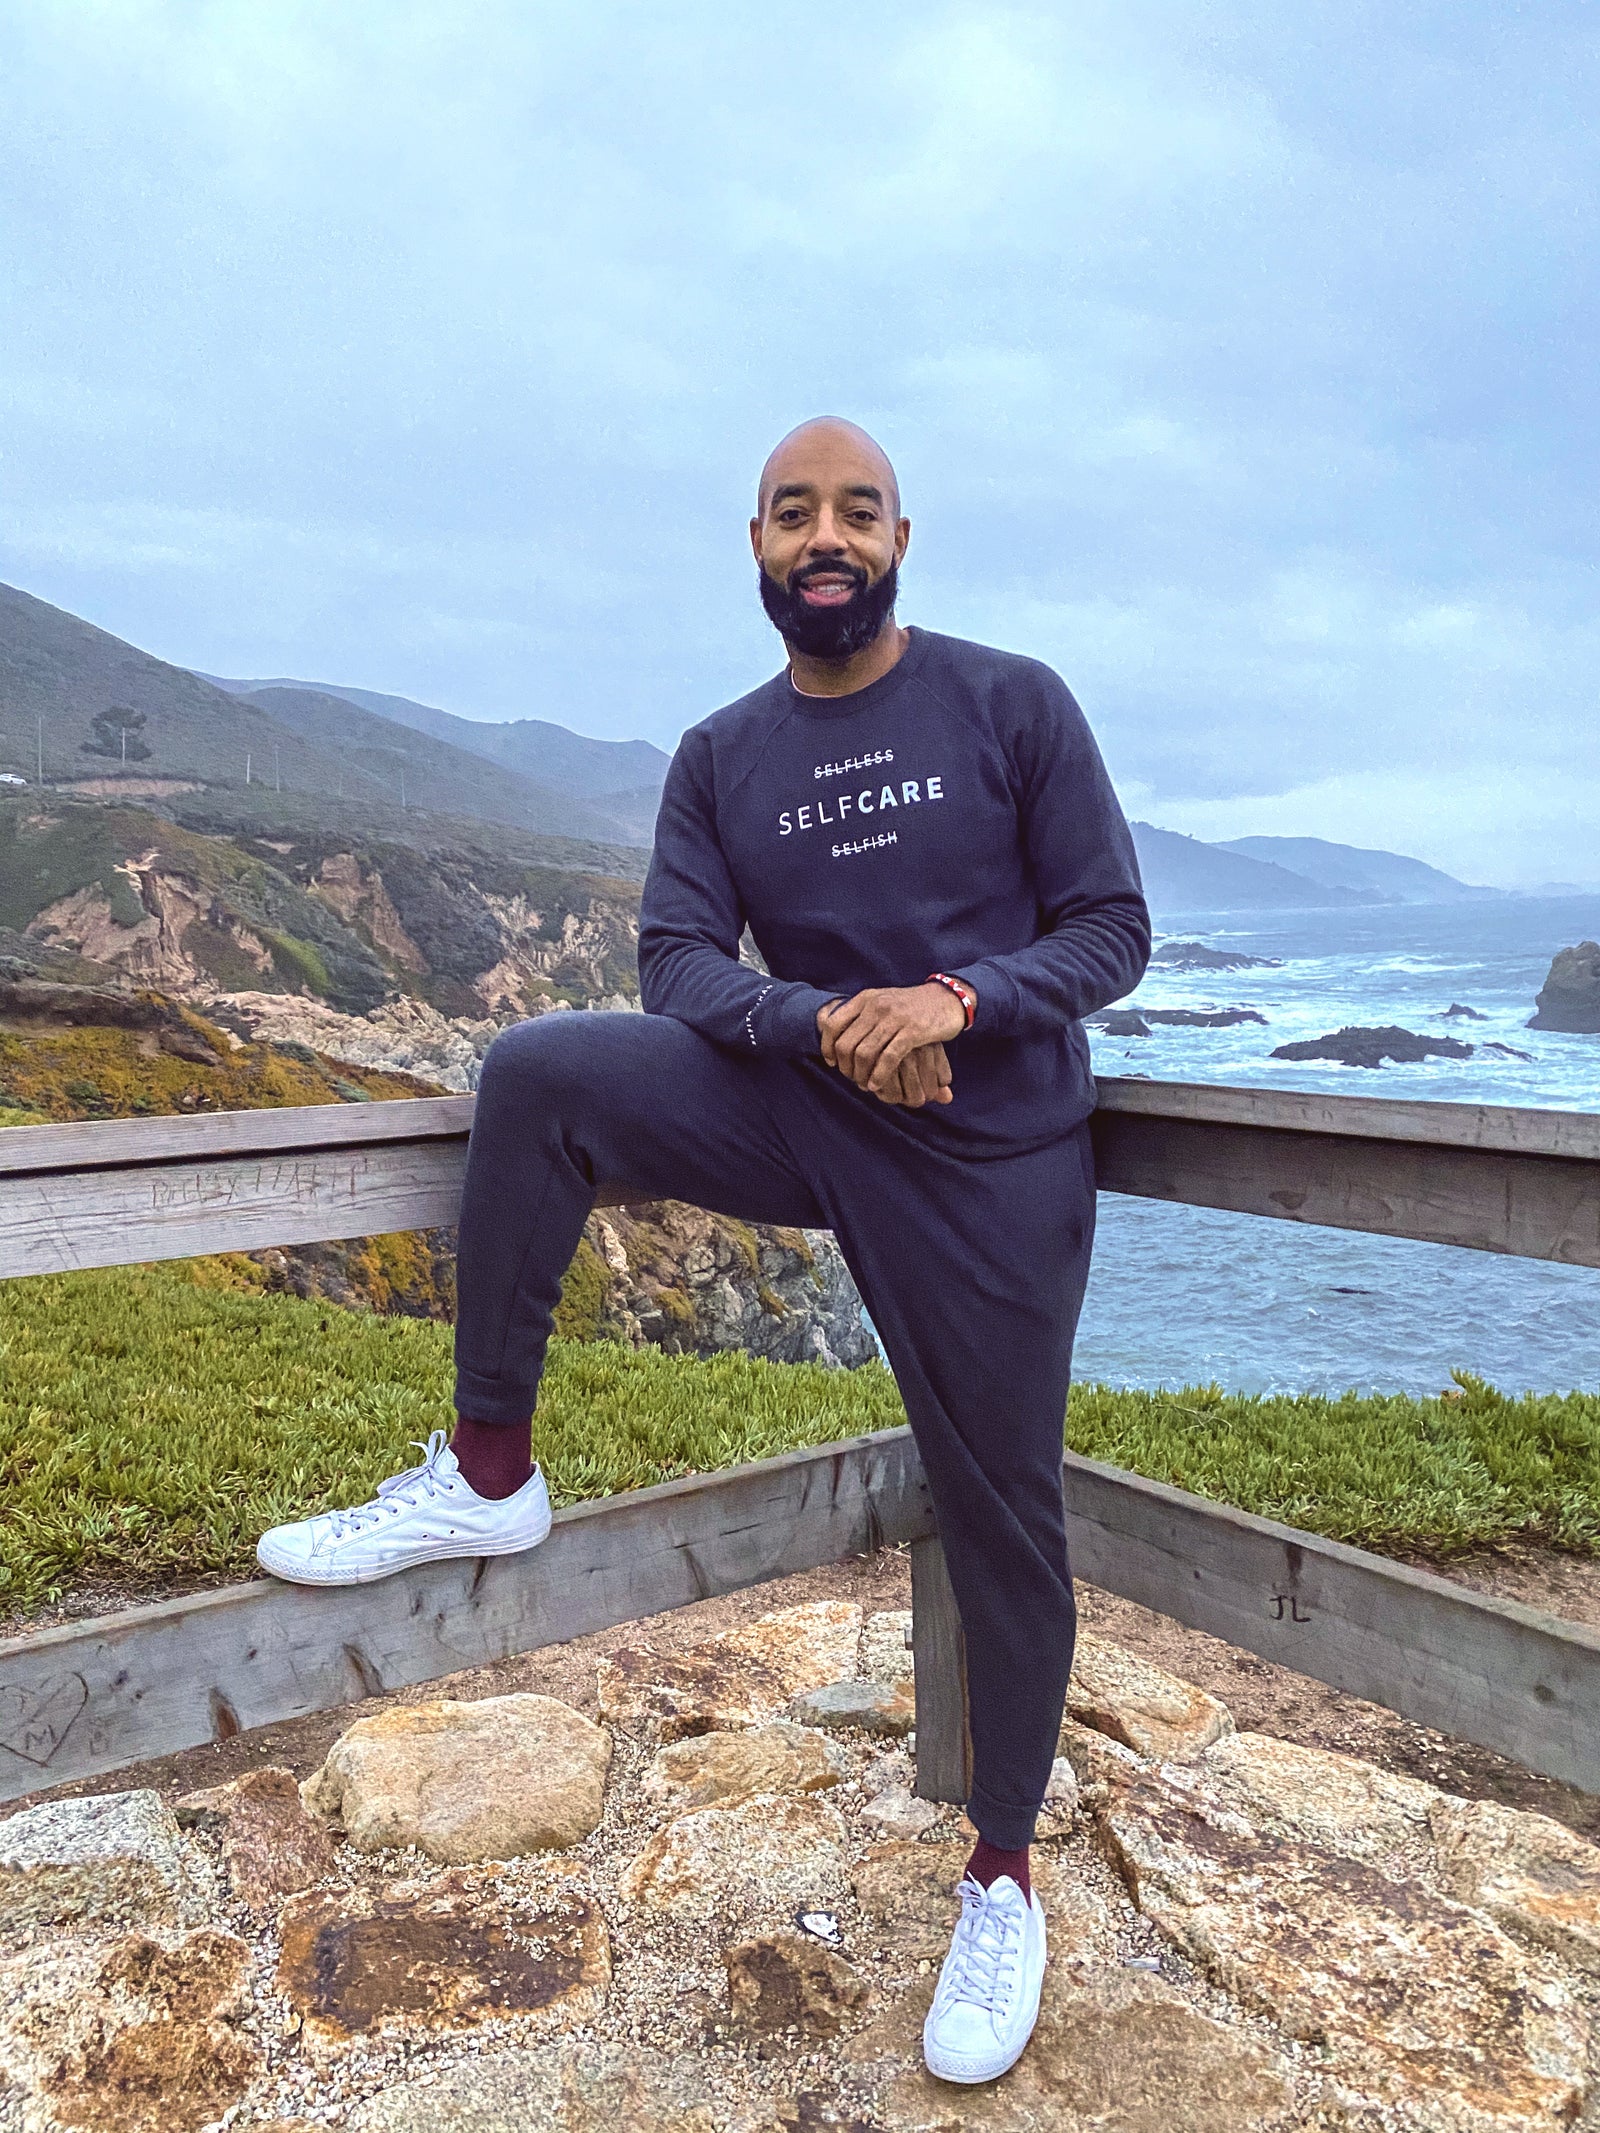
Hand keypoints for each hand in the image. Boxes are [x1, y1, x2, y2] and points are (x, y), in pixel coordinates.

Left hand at [817, 983, 970, 1100]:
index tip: (832, 1062)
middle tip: (850, 1078)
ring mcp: (895, 1018)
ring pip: (864, 1053)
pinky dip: (879, 1076)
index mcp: (865, 999)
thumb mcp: (882, 1002)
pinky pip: (888, 1058)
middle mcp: (876, 1006)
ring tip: (864, 1085)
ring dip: (860, 1075)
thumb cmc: (912, 1006)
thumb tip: (830, 1028)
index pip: (832, 1024)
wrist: (947, 998)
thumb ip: (860, 1014)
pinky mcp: (913, 1031)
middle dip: (845, 1067)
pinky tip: (877, 1085)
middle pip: (846, 1043)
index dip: (827, 1046)